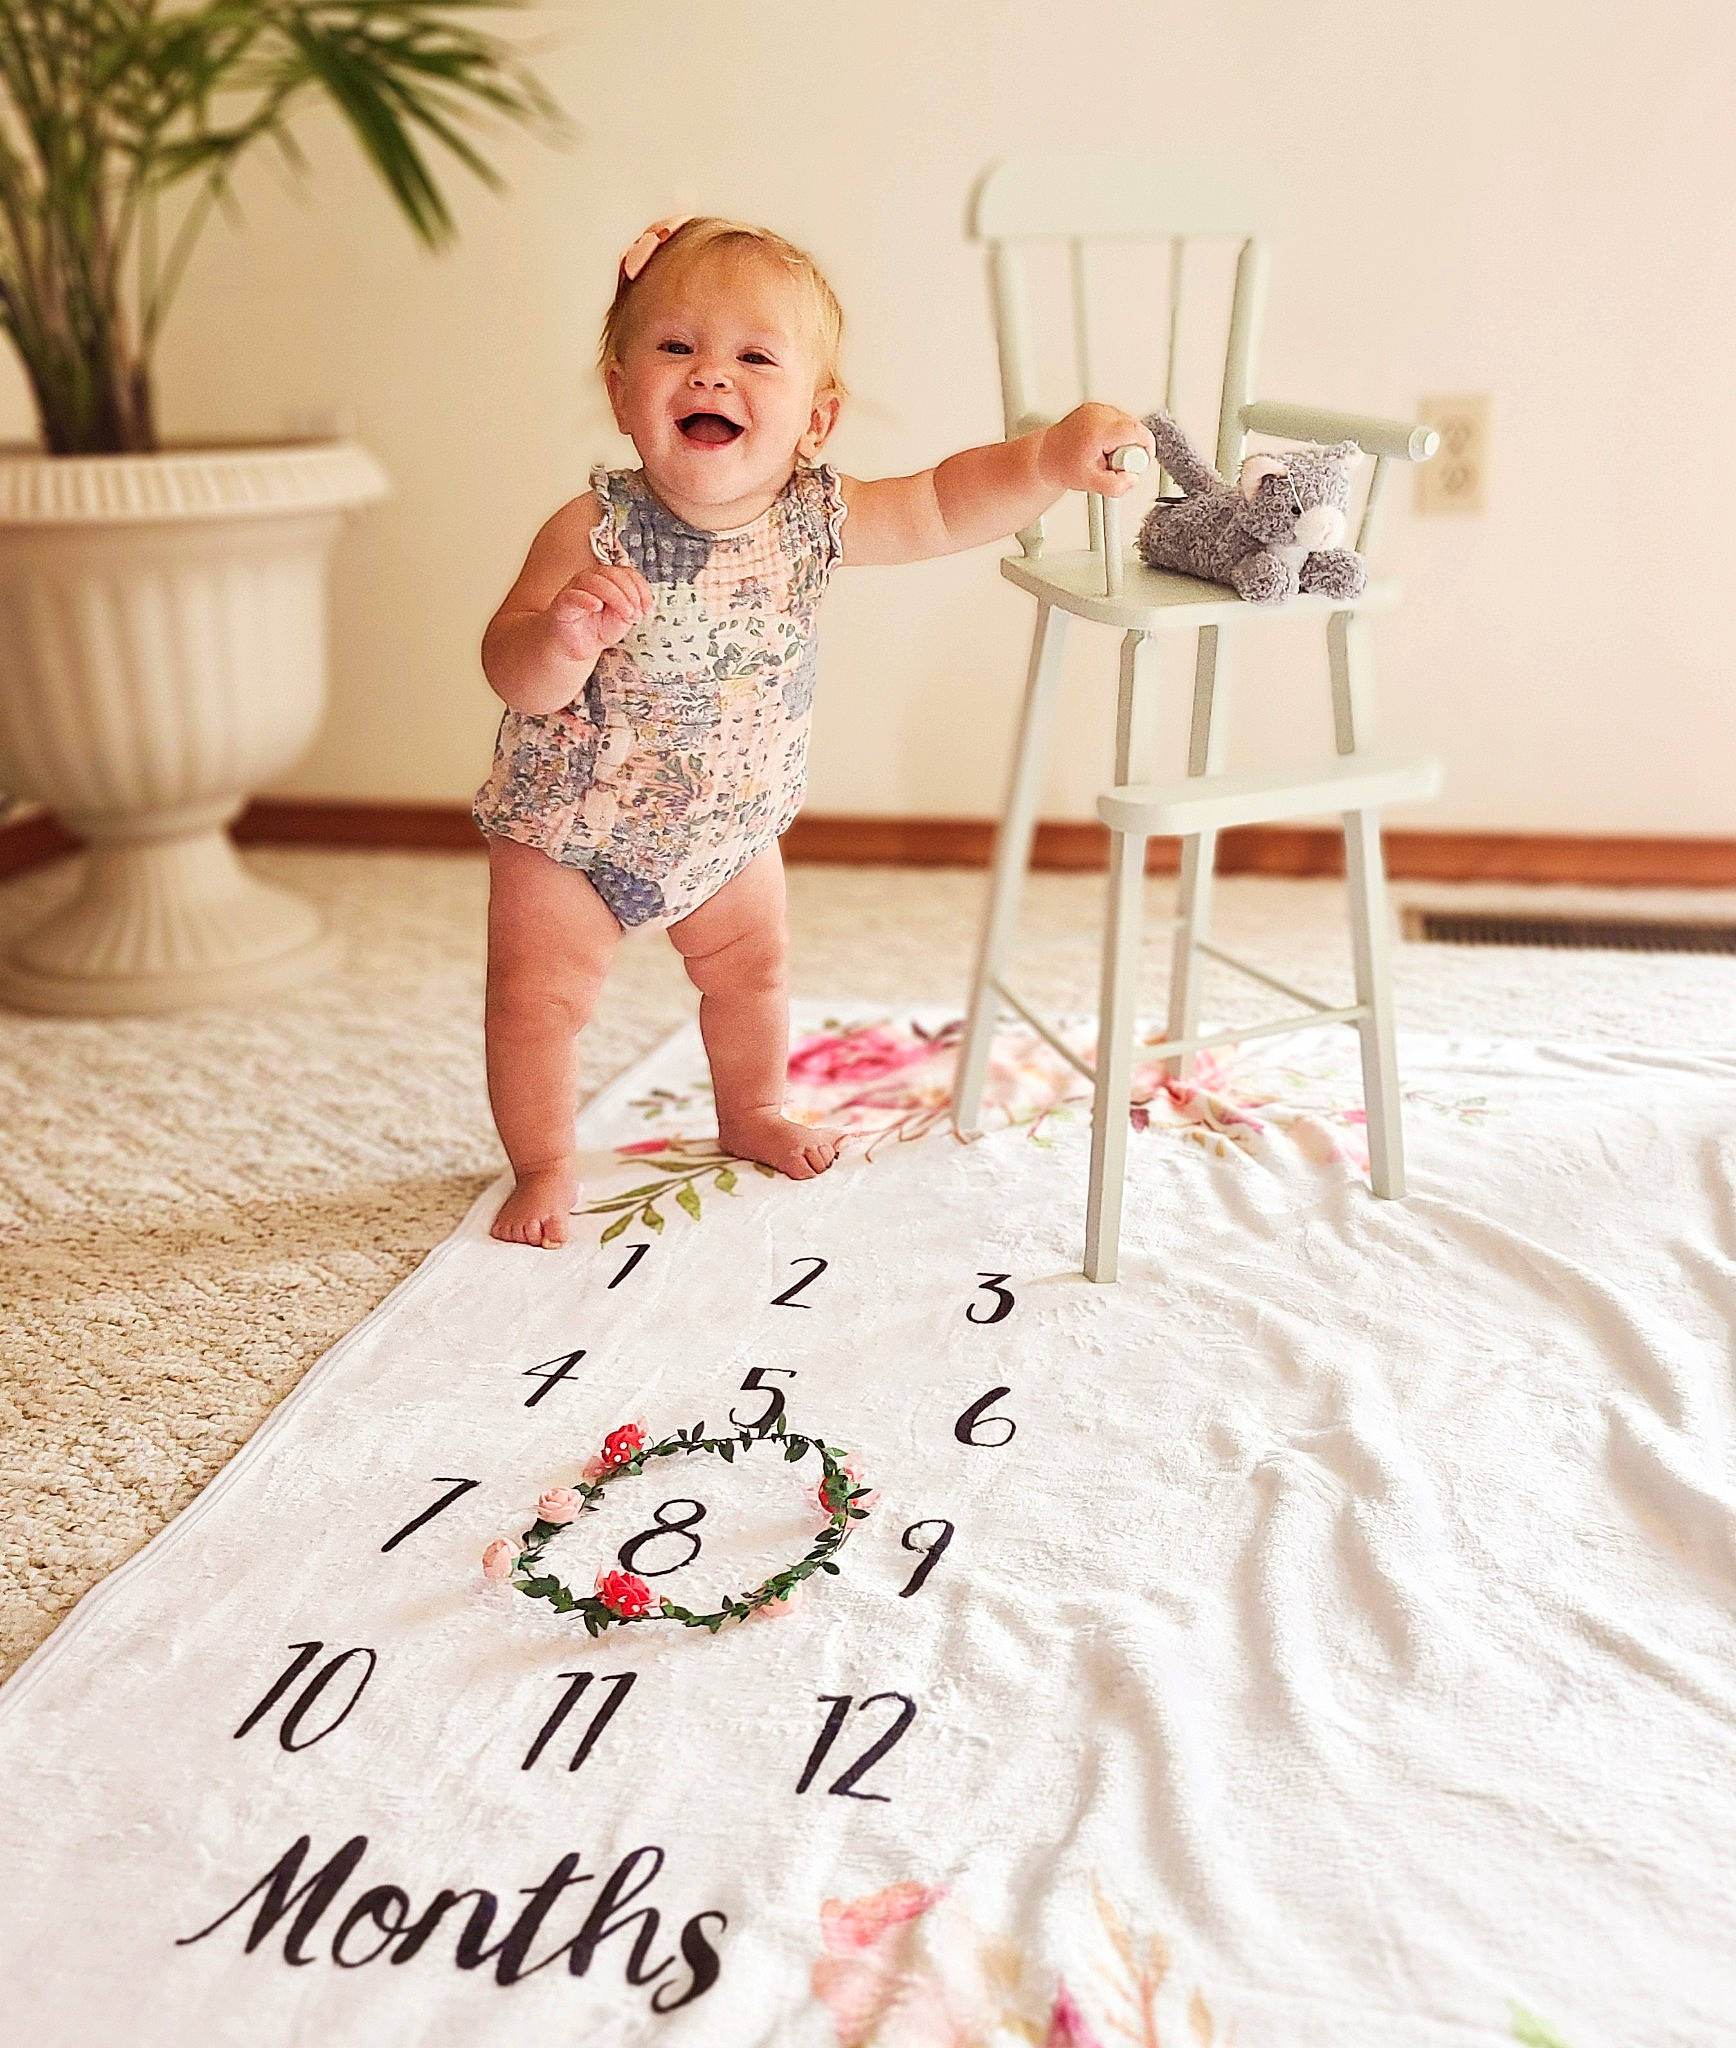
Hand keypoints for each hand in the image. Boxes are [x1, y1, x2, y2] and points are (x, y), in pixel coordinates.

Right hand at [545, 563, 654, 663]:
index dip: (641, 587)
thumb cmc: (596, 629)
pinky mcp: (563, 602)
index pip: (626, 573)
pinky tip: (597, 606)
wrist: (575, 647)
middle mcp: (591, 580)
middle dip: (630, 592)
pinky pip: (573, 595)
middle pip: (612, 573)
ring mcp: (576, 589)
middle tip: (637, 612)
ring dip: (615, 595)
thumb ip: (632, 607)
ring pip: (594, 580)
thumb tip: (640, 603)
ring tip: (625, 613)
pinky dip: (586, 598)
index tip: (648, 607)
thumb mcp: (622, 619)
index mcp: (607, 580)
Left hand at [1038, 403, 1154, 497]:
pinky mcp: (1097, 407)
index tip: (1136, 465)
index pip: (1137, 433)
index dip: (1144, 451)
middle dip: (1132, 450)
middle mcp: (1098, 413)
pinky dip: (1117, 435)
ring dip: (1124, 442)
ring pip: (1129, 424)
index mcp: (1098, 429)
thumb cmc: (1062, 467)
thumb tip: (1133, 478)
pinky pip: (1120, 421)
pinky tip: (1102, 446)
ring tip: (1104, 454)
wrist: (1045, 455)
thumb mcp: (1089, 483)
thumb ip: (1115, 485)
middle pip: (1135, 429)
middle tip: (1112, 463)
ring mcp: (1097, 408)